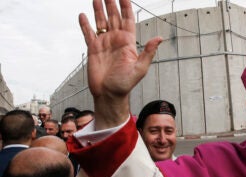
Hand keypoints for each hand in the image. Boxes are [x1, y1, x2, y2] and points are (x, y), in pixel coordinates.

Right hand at [79, 0, 161, 129]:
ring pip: (101, 21)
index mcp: (127, 42)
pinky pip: (88, 33)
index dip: (126, 6)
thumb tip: (159, 38)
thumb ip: (148, 52)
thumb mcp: (140, 69)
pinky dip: (85, 24)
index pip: (127, 19)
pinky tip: (83, 15)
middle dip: (112, 3)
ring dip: (99, 9)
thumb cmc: (125, 84)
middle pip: (114, 16)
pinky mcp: (93, 49)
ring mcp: (104, 43)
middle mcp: (116, 40)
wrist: (109, 94)